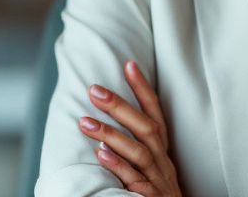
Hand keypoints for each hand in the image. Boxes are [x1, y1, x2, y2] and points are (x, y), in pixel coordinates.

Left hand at [79, 61, 182, 196]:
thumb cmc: (158, 196)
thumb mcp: (153, 170)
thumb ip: (137, 150)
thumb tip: (108, 132)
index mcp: (162, 152)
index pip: (155, 114)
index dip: (143, 89)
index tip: (129, 64)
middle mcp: (163, 162)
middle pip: (145, 127)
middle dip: (120, 105)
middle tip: (94, 89)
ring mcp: (158, 180)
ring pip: (138, 151)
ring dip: (111, 134)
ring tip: (84, 121)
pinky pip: (135, 180)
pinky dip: (118, 166)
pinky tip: (101, 155)